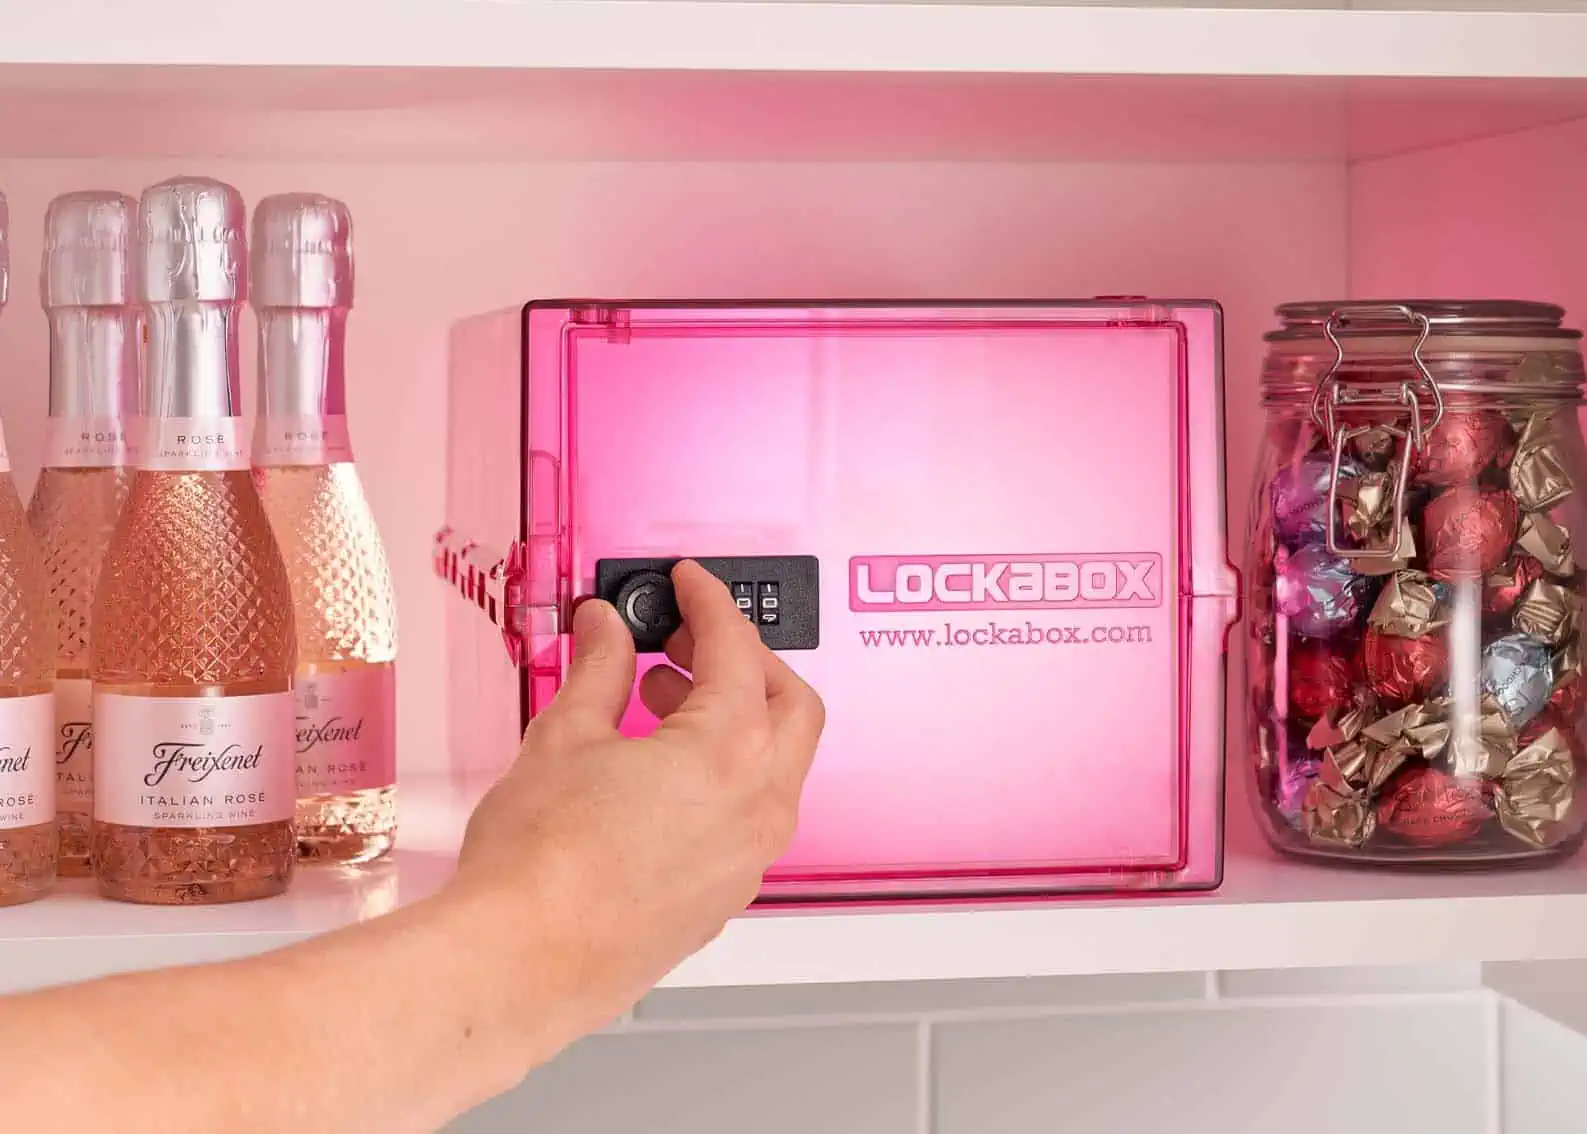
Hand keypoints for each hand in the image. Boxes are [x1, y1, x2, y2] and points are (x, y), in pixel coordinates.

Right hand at [453, 560, 824, 1034]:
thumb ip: (599, 668)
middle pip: (789, 705)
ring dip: (735, 720)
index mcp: (731, 751)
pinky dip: (723, 776)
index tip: (689, 583)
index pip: (737, 649)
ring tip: (662, 701)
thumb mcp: (566, 734)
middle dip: (745, 661)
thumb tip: (607, 631)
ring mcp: (749, 858)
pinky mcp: (724, 896)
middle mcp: (760, 806)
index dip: (709, 602)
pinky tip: (661, 770)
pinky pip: (748, 816)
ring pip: (776, 766)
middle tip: (687, 640)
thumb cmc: (541, 865)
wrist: (520, 959)